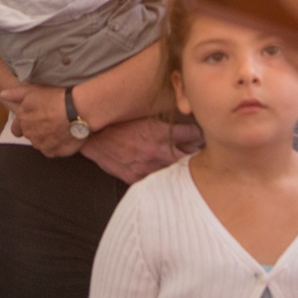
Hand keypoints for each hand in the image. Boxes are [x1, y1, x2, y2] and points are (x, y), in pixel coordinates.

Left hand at [0, 85, 82, 157]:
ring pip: (41, 144)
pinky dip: (57, 145)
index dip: (24, 125)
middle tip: (50, 122)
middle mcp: (29, 134)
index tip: (35, 120)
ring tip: (60, 128)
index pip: (16, 129)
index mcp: (22, 119)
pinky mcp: (52, 153)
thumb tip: (2, 94)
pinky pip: (53, 150)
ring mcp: (40, 145)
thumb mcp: (34, 91)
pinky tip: (65, 136)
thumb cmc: (55, 98)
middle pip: (30, 136)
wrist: (76, 111)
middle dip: (37, 130)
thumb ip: (17, 94)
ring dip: (47, 138)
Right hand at [79, 118, 199, 183]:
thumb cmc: (118, 123)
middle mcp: (155, 150)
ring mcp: (146, 167)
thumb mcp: (143, 115)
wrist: (93, 136)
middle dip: (196, 154)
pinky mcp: (135, 177)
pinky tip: (167, 178)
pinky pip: (154, 181)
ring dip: (181, 168)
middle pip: (187, 156)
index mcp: (159, 132)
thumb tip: (183, 122)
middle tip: (203, 154)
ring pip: (173, 172)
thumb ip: (163, 121)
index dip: (199, 135)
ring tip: (189, 168)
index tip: (203, 136)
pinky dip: (161, 179)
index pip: (191, 134)